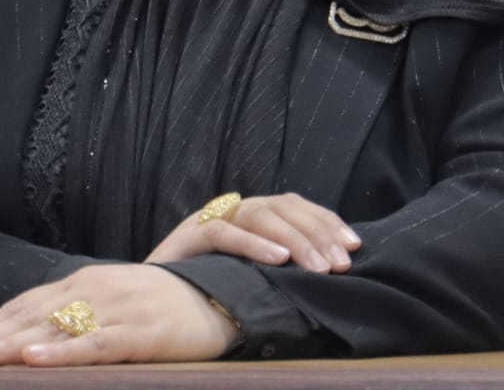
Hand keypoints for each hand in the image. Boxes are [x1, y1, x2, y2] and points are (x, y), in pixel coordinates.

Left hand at [0, 263, 238, 366]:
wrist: (216, 296)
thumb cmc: (157, 306)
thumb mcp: (109, 304)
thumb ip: (71, 315)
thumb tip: (28, 338)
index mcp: (81, 282)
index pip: (23, 304)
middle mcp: (93, 289)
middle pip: (31, 315)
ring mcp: (116, 309)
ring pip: (55, 328)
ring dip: (14, 344)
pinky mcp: (140, 332)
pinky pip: (96, 343)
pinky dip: (64, 351)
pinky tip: (36, 359)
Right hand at [147, 191, 361, 272]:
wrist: (149, 298)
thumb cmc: (204, 290)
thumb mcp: (250, 275)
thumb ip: (279, 265)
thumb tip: (327, 270)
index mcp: (249, 216)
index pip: (294, 205)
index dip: (325, 221)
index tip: (354, 245)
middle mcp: (232, 210)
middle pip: (282, 206)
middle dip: (317, 233)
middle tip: (341, 263)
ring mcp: (208, 219)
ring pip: (258, 215)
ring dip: (293, 240)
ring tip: (317, 266)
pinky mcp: (187, 236)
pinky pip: (223, 233)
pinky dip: (252, 244)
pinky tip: (277, 260)